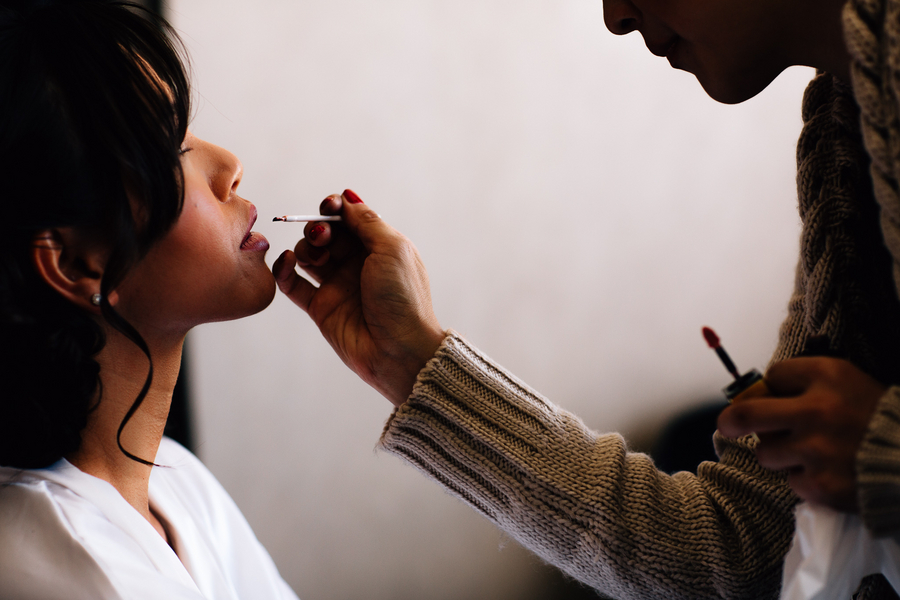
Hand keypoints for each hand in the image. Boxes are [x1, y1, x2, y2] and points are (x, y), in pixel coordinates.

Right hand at [272, 190, 444, 406]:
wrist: (399, 350)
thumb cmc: (403, 298)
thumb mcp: (392, 249)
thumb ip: (367, 222)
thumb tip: (347, 197)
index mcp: (379, 248)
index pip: (349, 219)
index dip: (335, 209)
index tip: (327, 207)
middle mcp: (357, 264)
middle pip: (326, 234)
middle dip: (319, 228)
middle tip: (322, 237)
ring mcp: (338, 286)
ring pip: (308, 255)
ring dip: (305, 248)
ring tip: (315, 258)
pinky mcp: (321, 307)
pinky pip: (294, 284)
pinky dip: (284, 270)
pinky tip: (287, 262)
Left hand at [717, 357, 885, 511]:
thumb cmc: (879, 418)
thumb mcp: (849, 382)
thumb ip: (806, 383)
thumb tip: (754, 392)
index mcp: (827, 376)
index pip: (773, 376)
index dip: (773, 387)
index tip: (776, 395)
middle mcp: (817, 410)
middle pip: (746, 413)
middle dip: (730, 420)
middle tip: (727, 425)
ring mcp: (816, 449)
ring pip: (766, 452)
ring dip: (780, 454)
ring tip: (810, 453)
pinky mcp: (819, 483)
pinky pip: (790, 480)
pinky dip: (804, 479)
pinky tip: (828, 473)